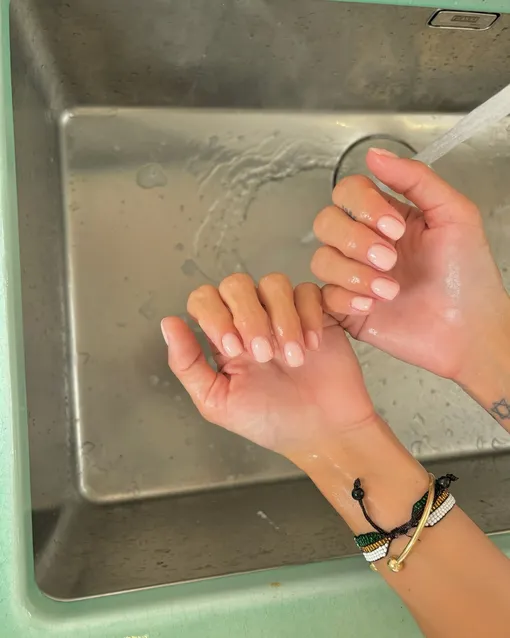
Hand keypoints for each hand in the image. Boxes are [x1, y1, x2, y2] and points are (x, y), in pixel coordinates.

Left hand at [160, 273, 373, 454]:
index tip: (233, 349)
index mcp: (224, 337)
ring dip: (281, 318)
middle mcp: (251, 319)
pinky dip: (309, 315)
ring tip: (292, 357)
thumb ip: (187, 365)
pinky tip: (312, 346)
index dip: (214, 314)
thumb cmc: (270, 422)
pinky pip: (308, 291)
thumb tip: (168, 323)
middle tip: (263, 355)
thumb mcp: (218, 402)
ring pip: (273, 283)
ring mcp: (284, 314)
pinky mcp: (318, 313)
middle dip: (248, 317)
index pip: (204, 299)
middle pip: (237, 284)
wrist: (323, 432)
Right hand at [311, 148, 509, 380]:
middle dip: (356, 240)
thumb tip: (375, 154)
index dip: (363, 205)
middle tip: (390, 259)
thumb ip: (416, 179)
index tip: (395, 228)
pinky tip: (375, 304)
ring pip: (321, 259)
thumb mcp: (455, 214)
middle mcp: (365, 244)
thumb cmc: (469, 278)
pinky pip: (324, 295)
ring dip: (353, 273)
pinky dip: (347, 297)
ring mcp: (353, 276)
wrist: (468, 332)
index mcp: (387, 218)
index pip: (349, 192)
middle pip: (326, 222)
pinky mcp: (346, 307)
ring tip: (389, 288)